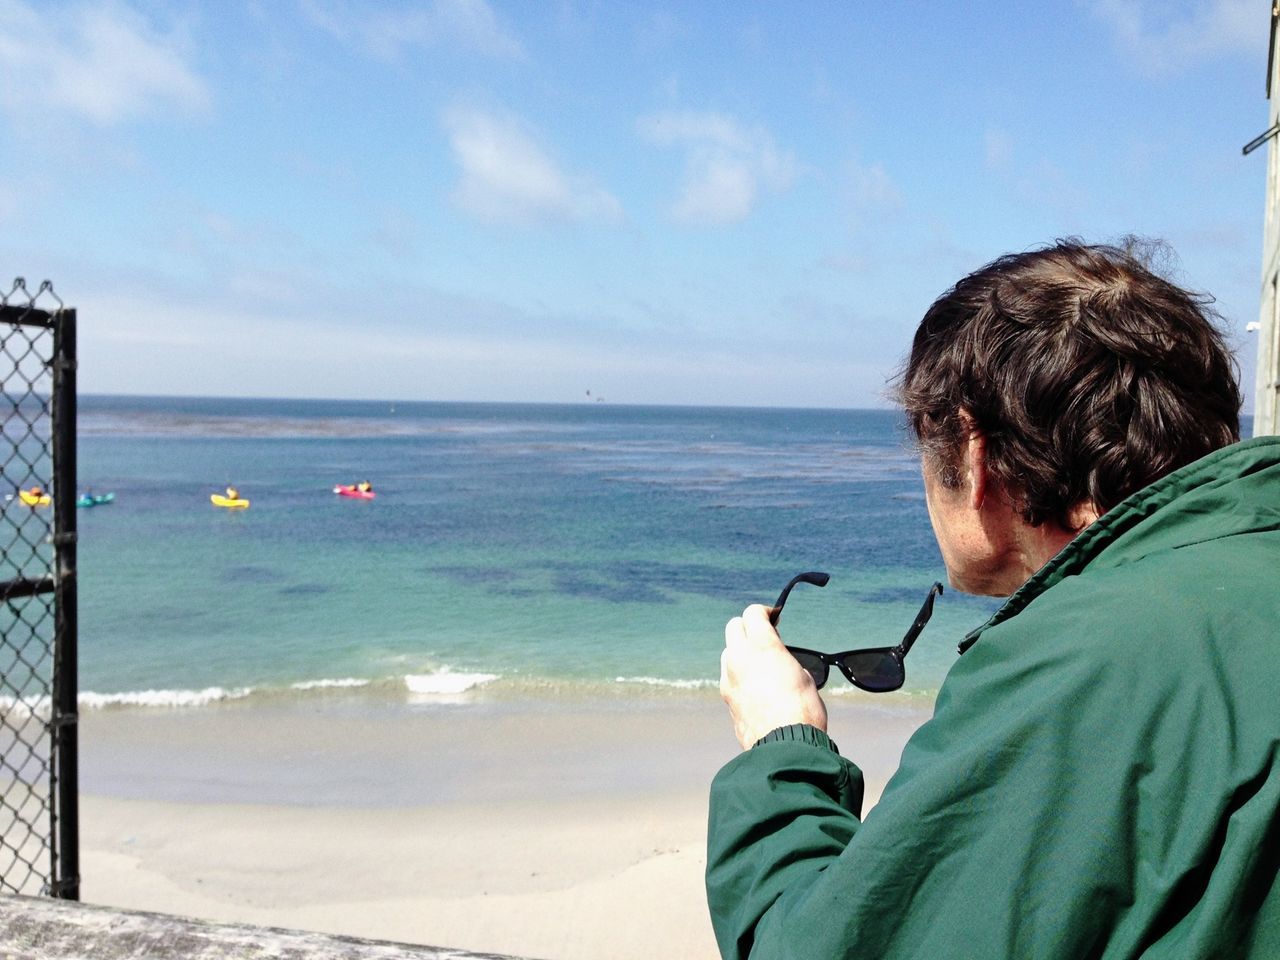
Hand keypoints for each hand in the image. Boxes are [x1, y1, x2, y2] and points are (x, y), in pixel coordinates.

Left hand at [721, 603, 826, 749]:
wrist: (785, 746)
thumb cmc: (803, 710)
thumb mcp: (803, 676)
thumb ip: (783, 659)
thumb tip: (776, 660)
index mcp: (762, 646)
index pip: (753, 613)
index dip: (765, 613)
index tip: (775, 620)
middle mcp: (740, 657)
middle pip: (734, 626)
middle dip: (748, 626)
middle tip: (765, 637)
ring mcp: (729, 677)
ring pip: (728, 650)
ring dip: (741, 650)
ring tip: (760, 663)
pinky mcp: (726, 697)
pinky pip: (728, 674)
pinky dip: (738, 672)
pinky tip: (754, 685)